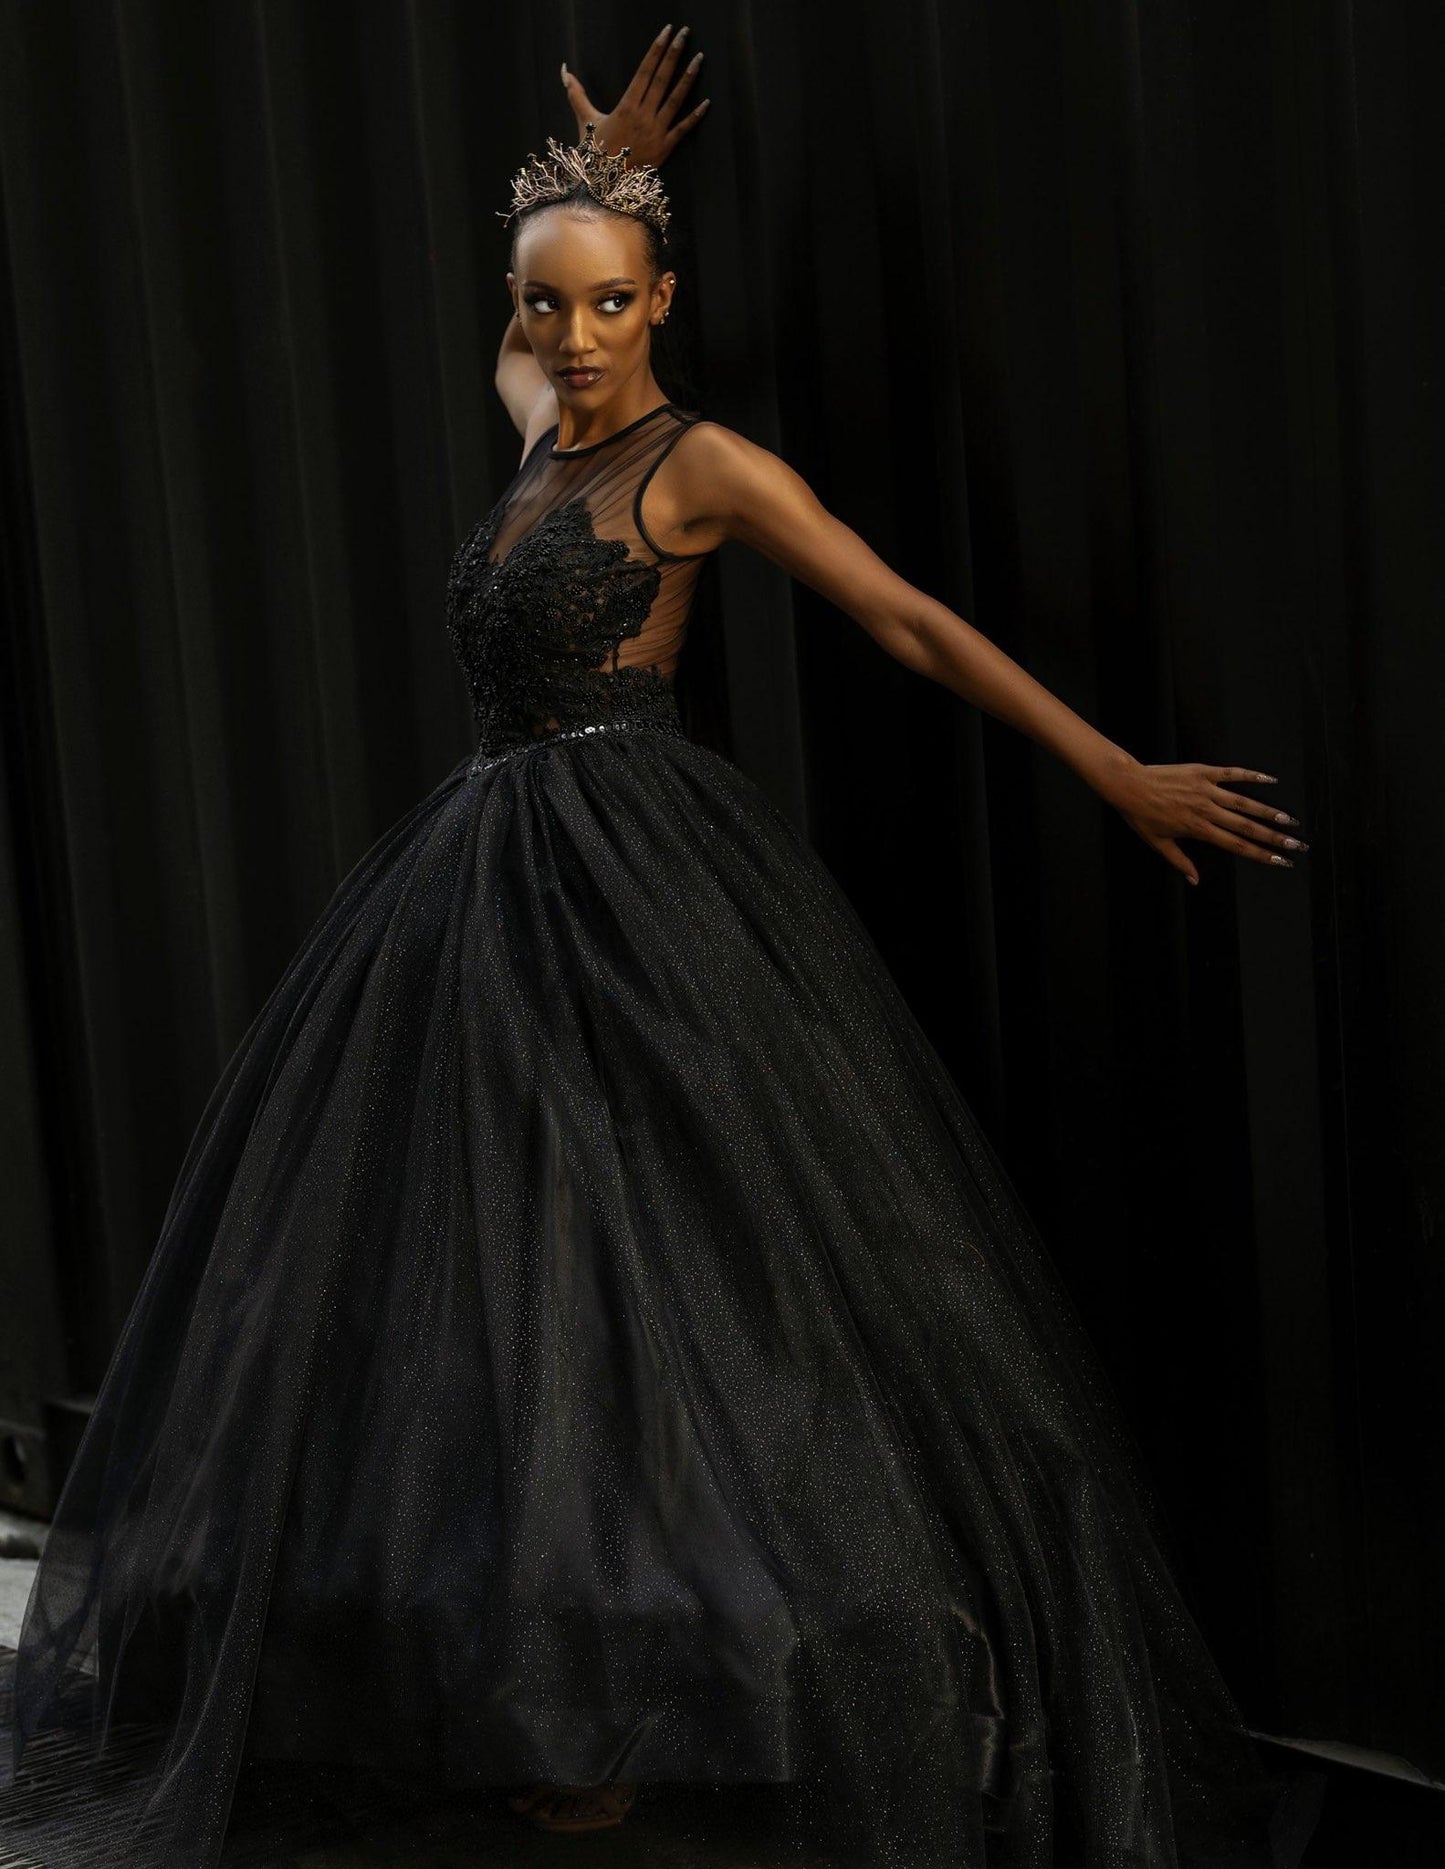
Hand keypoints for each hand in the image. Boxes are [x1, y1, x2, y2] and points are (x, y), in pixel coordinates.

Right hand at [561, 22, 709, 167]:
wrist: (605, 185)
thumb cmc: (595, 152)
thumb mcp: (585, 119)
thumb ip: (576, 94)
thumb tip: (564, 70)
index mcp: (626, 105)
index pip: (645, 71)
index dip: (656, 49)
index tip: (667, 32)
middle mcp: (643, 115)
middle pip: (661, 79)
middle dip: (674, 54)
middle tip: (685, 33)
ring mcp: (656, 131)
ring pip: (675, 100)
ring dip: (688, 79)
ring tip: (699, 59)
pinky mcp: (665, 147)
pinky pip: (682, 129)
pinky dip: (695, 117)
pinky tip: (707, 102)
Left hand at [1099, 759, 1307, 885]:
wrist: (1128, 785)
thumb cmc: (1141, 815)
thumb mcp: (1158, 843)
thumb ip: (1180, 861)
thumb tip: (1195, 881)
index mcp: (1198, 830)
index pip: (1236, 846)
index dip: (1260, 855)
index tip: (1280, 861)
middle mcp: (1206, 811)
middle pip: (1246, 827)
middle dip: (1273, 837)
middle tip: (1296, 844)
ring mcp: (1206, 790)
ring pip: (1244, 802)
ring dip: (1268, 811)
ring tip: (1288, 820)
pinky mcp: (1203, 772)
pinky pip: (1232, 774)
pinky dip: (1252, 776)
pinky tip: (1270, 781)